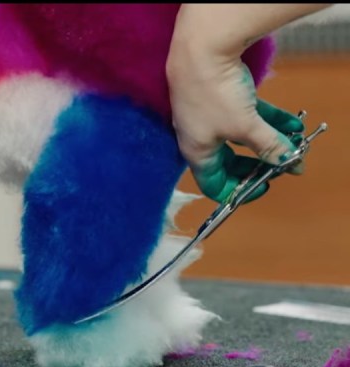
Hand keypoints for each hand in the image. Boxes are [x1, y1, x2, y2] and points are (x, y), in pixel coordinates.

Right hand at [168, 50, 304, 202]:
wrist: (200, 49)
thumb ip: (268, 147)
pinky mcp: (218, 97)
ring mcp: (208, 117)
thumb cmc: (214, 95)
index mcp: (197, 152)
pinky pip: (245, 116)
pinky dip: (267, 121)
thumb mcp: (245, 126)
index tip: (263, 186)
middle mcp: (200, 138)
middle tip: (280, 164)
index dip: (239, 192)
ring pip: (240, 137)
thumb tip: (290, 164)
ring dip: (269, 141)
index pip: (214, 185)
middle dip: (257, 165)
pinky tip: (291, 122)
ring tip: (294, 142)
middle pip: (229, 162)